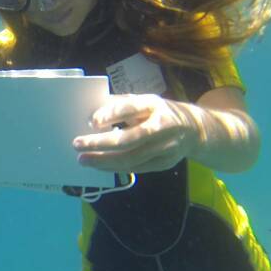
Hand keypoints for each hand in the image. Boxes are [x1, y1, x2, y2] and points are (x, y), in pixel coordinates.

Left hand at [73, 94, 198, 173]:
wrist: (194, 130)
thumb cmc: (159, 112)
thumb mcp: (144, 101)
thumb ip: (121, 105)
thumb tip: (92, 114)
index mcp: (155, 104)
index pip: (131, 108)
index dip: (111, 114)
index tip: (92, 121)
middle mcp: (163, 126)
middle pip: (129, 139)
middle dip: (100, 143)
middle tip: (77, 144)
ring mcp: (166, 147)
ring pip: (131, 158)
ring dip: (103, 161)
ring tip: (83, 159)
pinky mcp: (165, 163)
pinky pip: (136, 168)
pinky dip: (115, 168)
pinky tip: (100, 165)